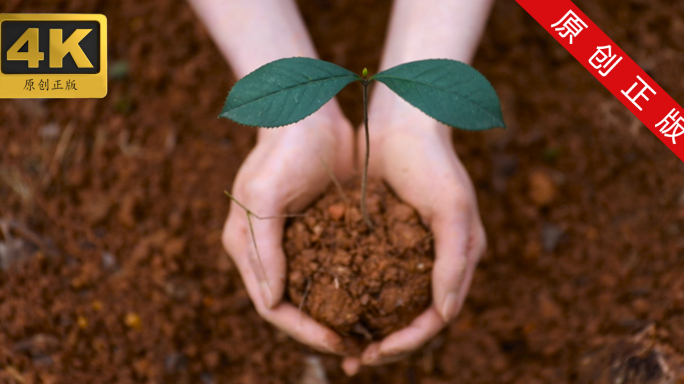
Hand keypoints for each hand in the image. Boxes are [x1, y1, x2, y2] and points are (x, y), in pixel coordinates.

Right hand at [222, 103, 354, 353]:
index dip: (302, 330)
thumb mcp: (265, 196)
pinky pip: (332, 270)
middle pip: (292, 308)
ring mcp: (293, 244)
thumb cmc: (283, 150)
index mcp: (247, 248)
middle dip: (320, 331)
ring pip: (313, 295)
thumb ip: (263, 249)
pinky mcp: (318, 232)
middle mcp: (267, 253)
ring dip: (336, 317)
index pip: (272, 307)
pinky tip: (374, 301)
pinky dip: (349, 290)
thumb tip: (272, 302)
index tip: (335, 341)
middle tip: (356, 348)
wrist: (309, 114)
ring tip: (367, 334)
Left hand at [342, 105, 486, 374]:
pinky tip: (329, 305)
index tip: (376, 353)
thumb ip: (454, 261)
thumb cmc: (433, 161)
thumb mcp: (451, 208)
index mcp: (458, 260)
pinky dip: (353, 295)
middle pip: (411, 318)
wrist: (402, 120)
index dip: (408, 342)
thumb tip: (445, 315)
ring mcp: (408, 250)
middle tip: (352, 359)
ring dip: (366, 326)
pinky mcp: (382, 237)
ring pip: (387, 302)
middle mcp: (434, 261)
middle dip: (385, 344)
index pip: (435, 318)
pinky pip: (369, 275)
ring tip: (338, 343)